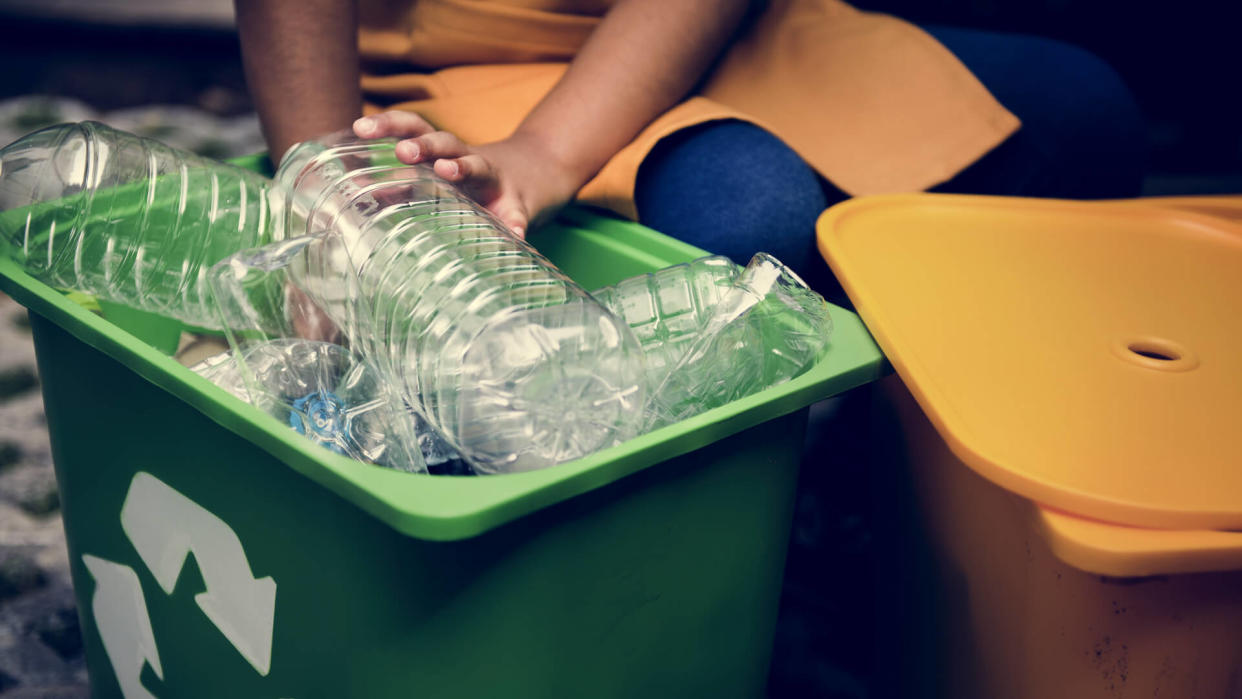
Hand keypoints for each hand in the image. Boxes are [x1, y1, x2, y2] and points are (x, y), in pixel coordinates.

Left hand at [353, 111, 580, 238]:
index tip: (360, 126)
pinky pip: (517, 214)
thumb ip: (403, 185)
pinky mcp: (519, 204)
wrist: (535, 176)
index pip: (414, 129)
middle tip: (403, 150)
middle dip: (424, 143)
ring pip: (478, 165)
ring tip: (447, 171)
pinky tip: (514, 234)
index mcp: (444, 152)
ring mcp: (495, 180)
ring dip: (462, 166)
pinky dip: (515, 223)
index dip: (388, 124)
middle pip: (444, 141)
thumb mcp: (439, 180)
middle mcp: (468, 159)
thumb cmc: (472, 183)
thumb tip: (356, 189)